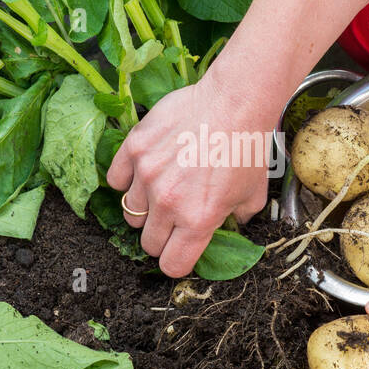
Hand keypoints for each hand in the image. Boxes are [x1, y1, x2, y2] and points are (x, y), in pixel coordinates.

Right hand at [106, 69, 271, 276]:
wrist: (234, 103)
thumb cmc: (246, 148)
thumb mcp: (253, 194)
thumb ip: (239, 220)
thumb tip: (231, 228)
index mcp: (198, 220)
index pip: (172, 265)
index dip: (177, 261)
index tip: (180, 250)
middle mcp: (168, 203)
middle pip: (149, 243)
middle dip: (162, 236)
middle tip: (174, 217)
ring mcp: (147, 176)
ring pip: (131, 213)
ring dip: (145, 208)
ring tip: (164, 188)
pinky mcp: (134, 149)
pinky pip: (115, 180)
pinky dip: (126, 180)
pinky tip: (145, 171)